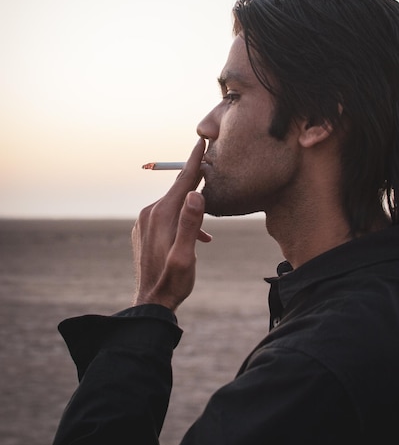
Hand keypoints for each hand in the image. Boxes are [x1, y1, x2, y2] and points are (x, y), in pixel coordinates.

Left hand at [131, 138, 211, 310]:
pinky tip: (196, 237)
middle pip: (176, 190)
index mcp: (162, 215)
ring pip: (172, 204)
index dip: (194, 162)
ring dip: (189, 207)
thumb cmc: (173, 281)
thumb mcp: (186, 255)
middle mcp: (149, 213)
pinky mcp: (143, 231)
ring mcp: (144, 222)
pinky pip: (165, 216)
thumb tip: (195, 194)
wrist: (150, 303)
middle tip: (209, 166)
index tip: (201, 141)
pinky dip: (180, 219)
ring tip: (208, 221)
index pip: (182, 182)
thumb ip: (191, 224)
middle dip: (194, 179)